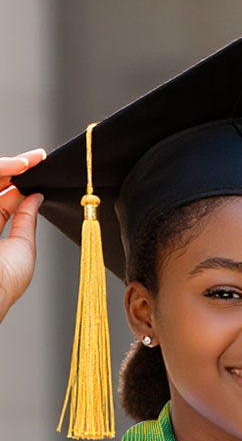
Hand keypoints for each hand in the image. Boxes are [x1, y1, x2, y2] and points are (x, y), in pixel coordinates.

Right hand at [0, 152, 45, 325]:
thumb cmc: (4, 283)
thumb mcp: (22, 248)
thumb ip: (26, 220)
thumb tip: (36, 197)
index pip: (2, 199)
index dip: (18, 182)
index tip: (38, 168)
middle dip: (13, 168)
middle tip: (37, 158)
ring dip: (5, 167)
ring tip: (28, 162)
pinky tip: (14, 168)